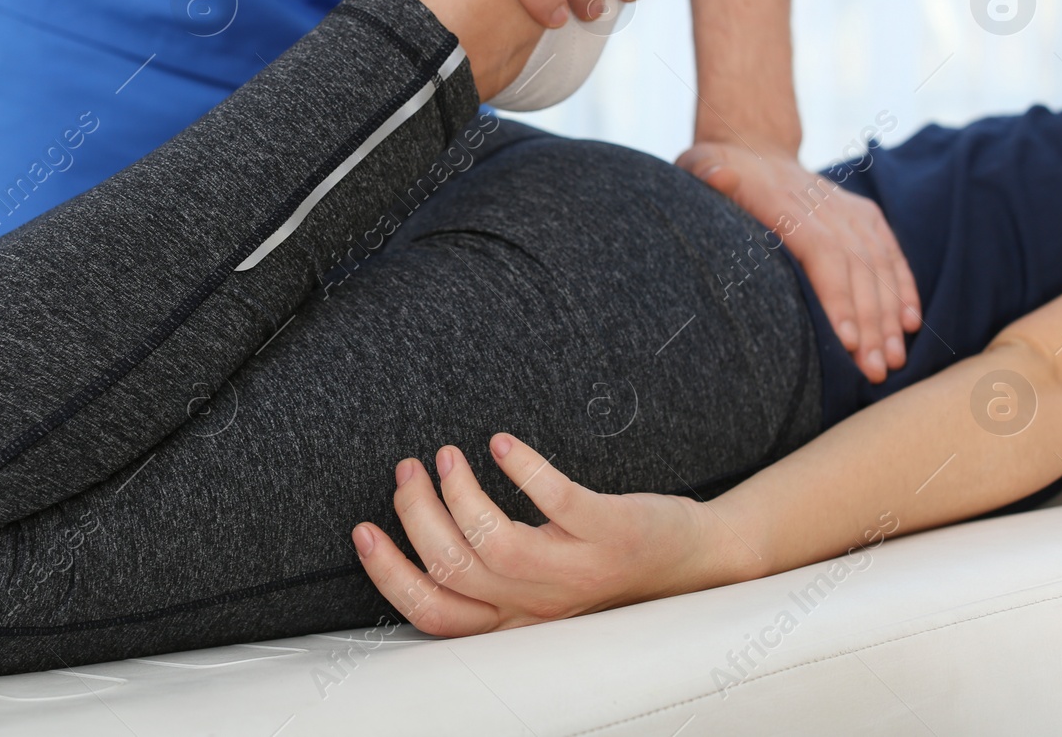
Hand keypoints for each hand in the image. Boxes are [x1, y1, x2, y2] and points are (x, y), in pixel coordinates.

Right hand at [351, 434, 739, 635]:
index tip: (363, 528)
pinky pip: (560, 502)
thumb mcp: (544, 586)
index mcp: (517, 619)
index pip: (435, 613)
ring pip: (495, 543)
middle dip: (416, 515)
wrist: (698, 562)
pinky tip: (503, 443)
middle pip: (454, 569)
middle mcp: (543, 604)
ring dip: (460, 492)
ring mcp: (579, 569)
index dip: (390, 573)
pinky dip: (526, 471)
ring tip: (448, 453)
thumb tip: (424, 530)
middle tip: (407, 469)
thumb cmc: (608, 567)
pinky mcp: (613, 532)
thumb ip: (492, 572)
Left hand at [676, 141, 920, 381]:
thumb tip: (721, 176)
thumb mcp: (700, 164)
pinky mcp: (864, 215)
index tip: (846, 341)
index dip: (836, 296)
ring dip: (890, 315)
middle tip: (875, 371)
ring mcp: (848, 211)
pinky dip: (903, 287)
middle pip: (856, 268)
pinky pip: (890, 253)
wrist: (755, 149)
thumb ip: (707, 173)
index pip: (821, 252)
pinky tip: (911, 324)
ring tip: (893, 361)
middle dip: (870, 322)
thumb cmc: (718, 169)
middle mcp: (826, 207)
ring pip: (878, 265)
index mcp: (786, 202)